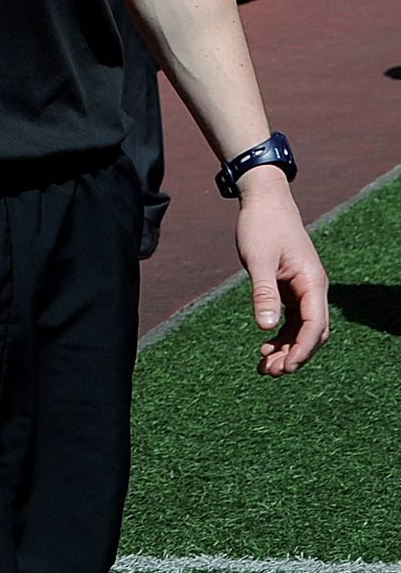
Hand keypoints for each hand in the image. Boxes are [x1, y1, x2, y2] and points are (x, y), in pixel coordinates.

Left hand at [233, 171, 329, 375]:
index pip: (315, 325)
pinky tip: (265, 346)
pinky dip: (281, 334)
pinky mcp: (292, 288)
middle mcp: (313, 288)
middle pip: (312, 332)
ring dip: (287, 348)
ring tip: (265, 368)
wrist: (264, 201)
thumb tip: (265, 328)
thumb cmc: (262, 226)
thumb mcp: (258, 260)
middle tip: (270, 372)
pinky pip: (292, 319)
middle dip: (295, 354)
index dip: (302, 349)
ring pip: (302, 328)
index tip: (286, 367)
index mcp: (312, 282)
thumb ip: (264, 293)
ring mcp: (304, 289)